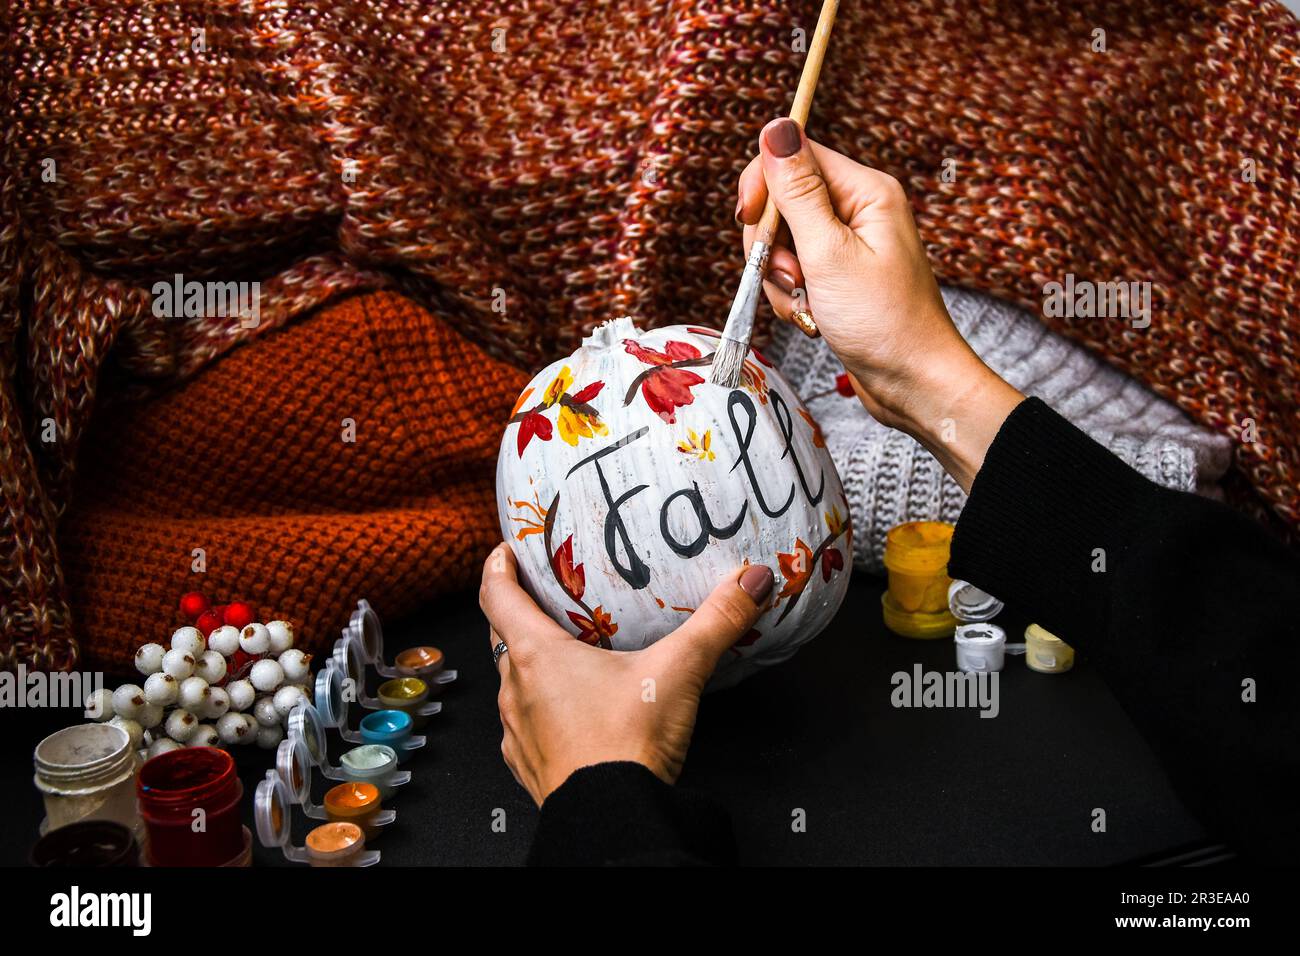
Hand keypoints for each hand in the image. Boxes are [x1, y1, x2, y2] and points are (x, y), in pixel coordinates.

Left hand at [479, 542, 774, 804]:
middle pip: (501, 635)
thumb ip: (717, 620)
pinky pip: (523, 724)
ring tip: (564, 652)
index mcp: (537, 655)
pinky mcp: (529, 764)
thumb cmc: (628, 746)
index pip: (496, 595)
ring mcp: (517, 730)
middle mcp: (516, 689)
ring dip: (529, 662)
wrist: (613, 819)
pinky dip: (539, 708)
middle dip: (516, 610)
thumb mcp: (678, 670)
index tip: (508, 551)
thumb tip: (752, 579)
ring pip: (512, 681)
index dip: (498, 567)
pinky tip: (569, 711)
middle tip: (542, 594)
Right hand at [736, 118, 1022, 490]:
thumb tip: (776, 127)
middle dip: (770, 244)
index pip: (796, 156)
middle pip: (783, 202)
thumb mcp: (829, 252)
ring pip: (783, 243)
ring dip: (779, 278)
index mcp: (866, 191)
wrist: (914, 383)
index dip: (763, 187)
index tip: (749, 223)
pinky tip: (811, 318)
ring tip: (805, 304)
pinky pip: (795, 273)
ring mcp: (848, 246)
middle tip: (789, 276)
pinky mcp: (840, 277)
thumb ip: (797, 191)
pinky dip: (792, 297)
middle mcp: (859, 211)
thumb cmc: (884, 322)